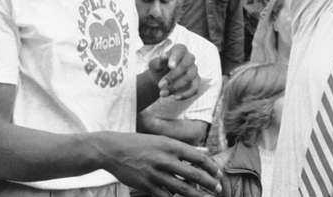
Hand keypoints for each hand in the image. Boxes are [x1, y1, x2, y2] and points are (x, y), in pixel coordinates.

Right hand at [98, 131, 220, 196]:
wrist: (113, 150)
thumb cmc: (141, 144)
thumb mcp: (163, 140)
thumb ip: (183, 148)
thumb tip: (203, 152)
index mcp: (172, 145)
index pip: (198, 157)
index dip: (211, 167)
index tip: (219, 174)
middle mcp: (165, 159)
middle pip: (194, 174)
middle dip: (209, 183)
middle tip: (219, 189)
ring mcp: (155, 174)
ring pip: (181, 188)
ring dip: (196, 195)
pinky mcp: (146, 186)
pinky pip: (165, 196)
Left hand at [147, 44, 199, 99]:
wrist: (160, 77)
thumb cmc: (158, 67)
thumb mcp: (154, 64)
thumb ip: (158, 61)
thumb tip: (163, 57)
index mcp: (179, 49)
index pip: (180, 51)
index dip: (176, 58)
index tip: (170, 66)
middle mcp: (189, 58)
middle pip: (186, 65)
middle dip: (173, 76)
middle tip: (160, 85)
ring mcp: (194, 69)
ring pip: (189, 77)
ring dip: (176, 86)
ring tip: (162, 93)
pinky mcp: (196, 81)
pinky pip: (195, 88)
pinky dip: (186, 94)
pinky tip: (175, 98)